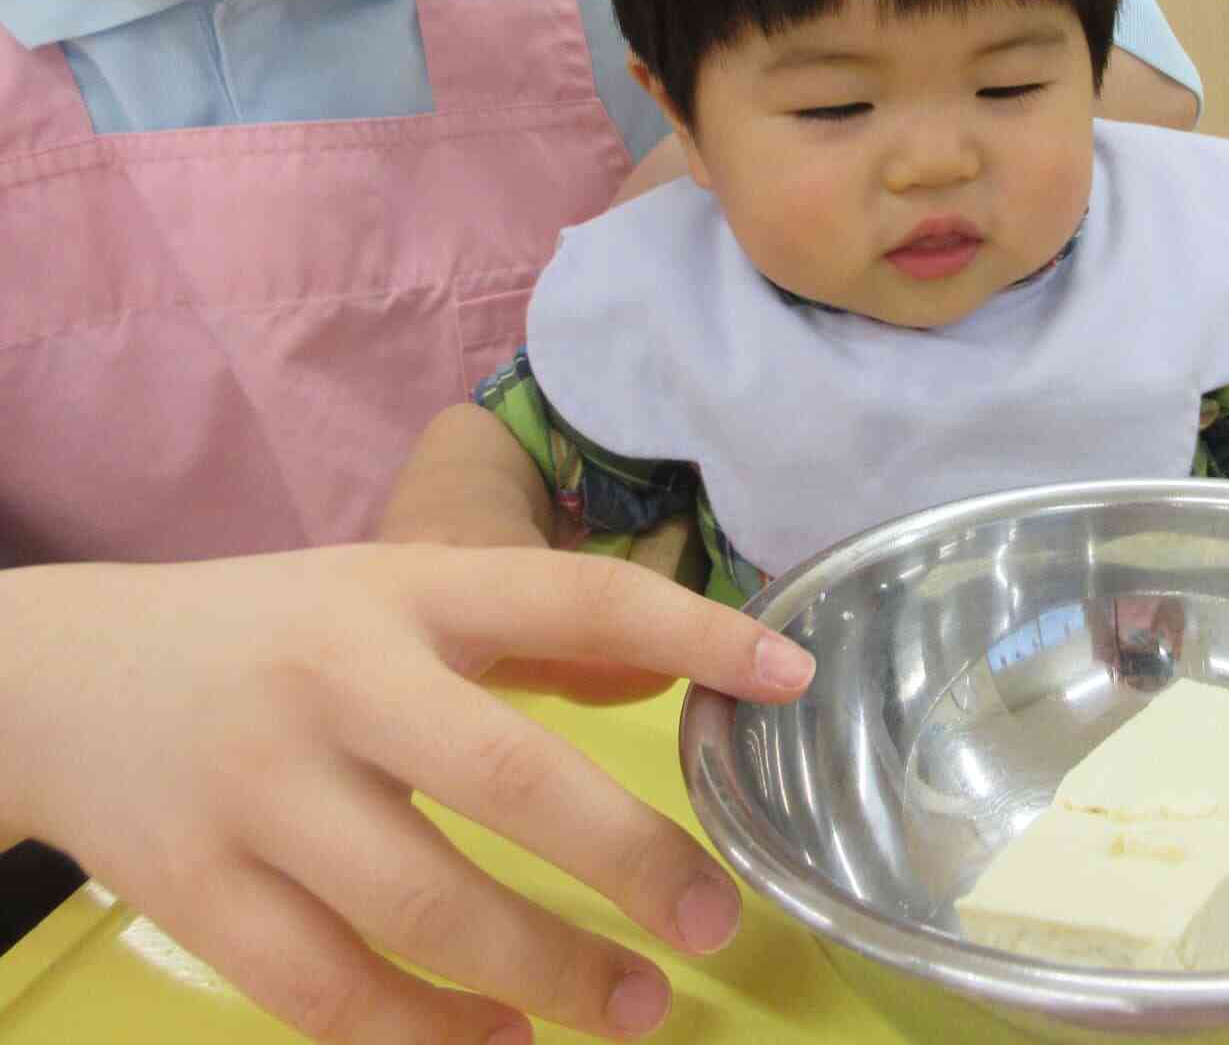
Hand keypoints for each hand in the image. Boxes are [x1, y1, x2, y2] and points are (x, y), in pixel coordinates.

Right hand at [0, 546, 815, 1044]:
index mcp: (405, 592)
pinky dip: (427, 1036)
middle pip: (505, 777)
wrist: (69, 680)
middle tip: (714, 922)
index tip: (792, 678)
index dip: (691, 635)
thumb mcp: (396, 594)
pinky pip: (327, 993)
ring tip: (636, 1009)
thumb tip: (669, 678)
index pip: (572, 598)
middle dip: (627, 858)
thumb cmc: (275, 637)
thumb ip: (527, 634)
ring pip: (421, 908)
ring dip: (545, 974)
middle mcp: (337, 682)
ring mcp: (258, 793)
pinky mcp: (195, 894)